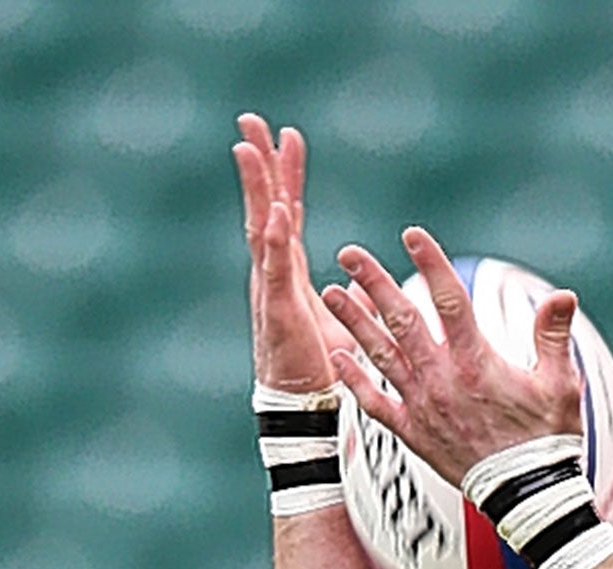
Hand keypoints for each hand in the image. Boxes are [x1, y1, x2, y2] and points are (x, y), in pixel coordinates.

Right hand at [232, 114, 352, 392]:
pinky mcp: (278, 310)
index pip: (287, 212)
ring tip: (247, 149)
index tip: (288, 138)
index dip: (288, 176)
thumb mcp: (345, 321)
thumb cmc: (321, 364)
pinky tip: (277, 212)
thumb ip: (353, 298)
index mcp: (289, 270)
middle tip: (250, 122)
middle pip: (264, 207)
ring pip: (261, 227)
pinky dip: (275, 240)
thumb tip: (364, 284)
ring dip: (257, 188)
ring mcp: (271, 287)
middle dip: (260, 165)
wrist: (304, 402)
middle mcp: (274, 271)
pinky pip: (275, 268)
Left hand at [321, 229, 583, 488]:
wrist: (528, 496)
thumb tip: (563, 295)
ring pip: (380, 355)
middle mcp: (443, 379)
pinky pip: (375, 404)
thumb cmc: (549, 440)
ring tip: (330, 293)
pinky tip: (337, 358)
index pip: (449, 300)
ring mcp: (423, 406)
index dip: (431, 263)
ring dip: (354, 321)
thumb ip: (554, 336)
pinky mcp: (413, 434)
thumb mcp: (561, 384)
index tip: (412, 234)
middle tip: (349, 253)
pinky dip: (354, 381)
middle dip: (374, 282)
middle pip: (402, 320)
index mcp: (477, 361)